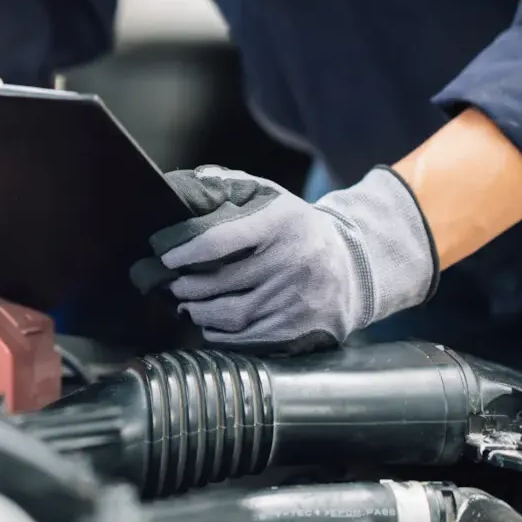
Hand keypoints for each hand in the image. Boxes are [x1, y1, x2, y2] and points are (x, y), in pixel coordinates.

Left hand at [131, 166, 439, 354]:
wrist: (355, 266)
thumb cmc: (297, 229)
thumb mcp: (273, 199)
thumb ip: (232, 186)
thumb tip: (192, 182)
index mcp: (282, 223)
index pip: (220, 240)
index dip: (185, 251)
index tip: (165, 258)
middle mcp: (292, 261)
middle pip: (221, 283)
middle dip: (186, 286)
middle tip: (169, 285)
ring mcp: (298, 298)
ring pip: (232, 315)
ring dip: (199, 313)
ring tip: (185, 304)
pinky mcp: (301, 328)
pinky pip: (249, 338)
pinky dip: (221, 335)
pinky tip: (209, 324)